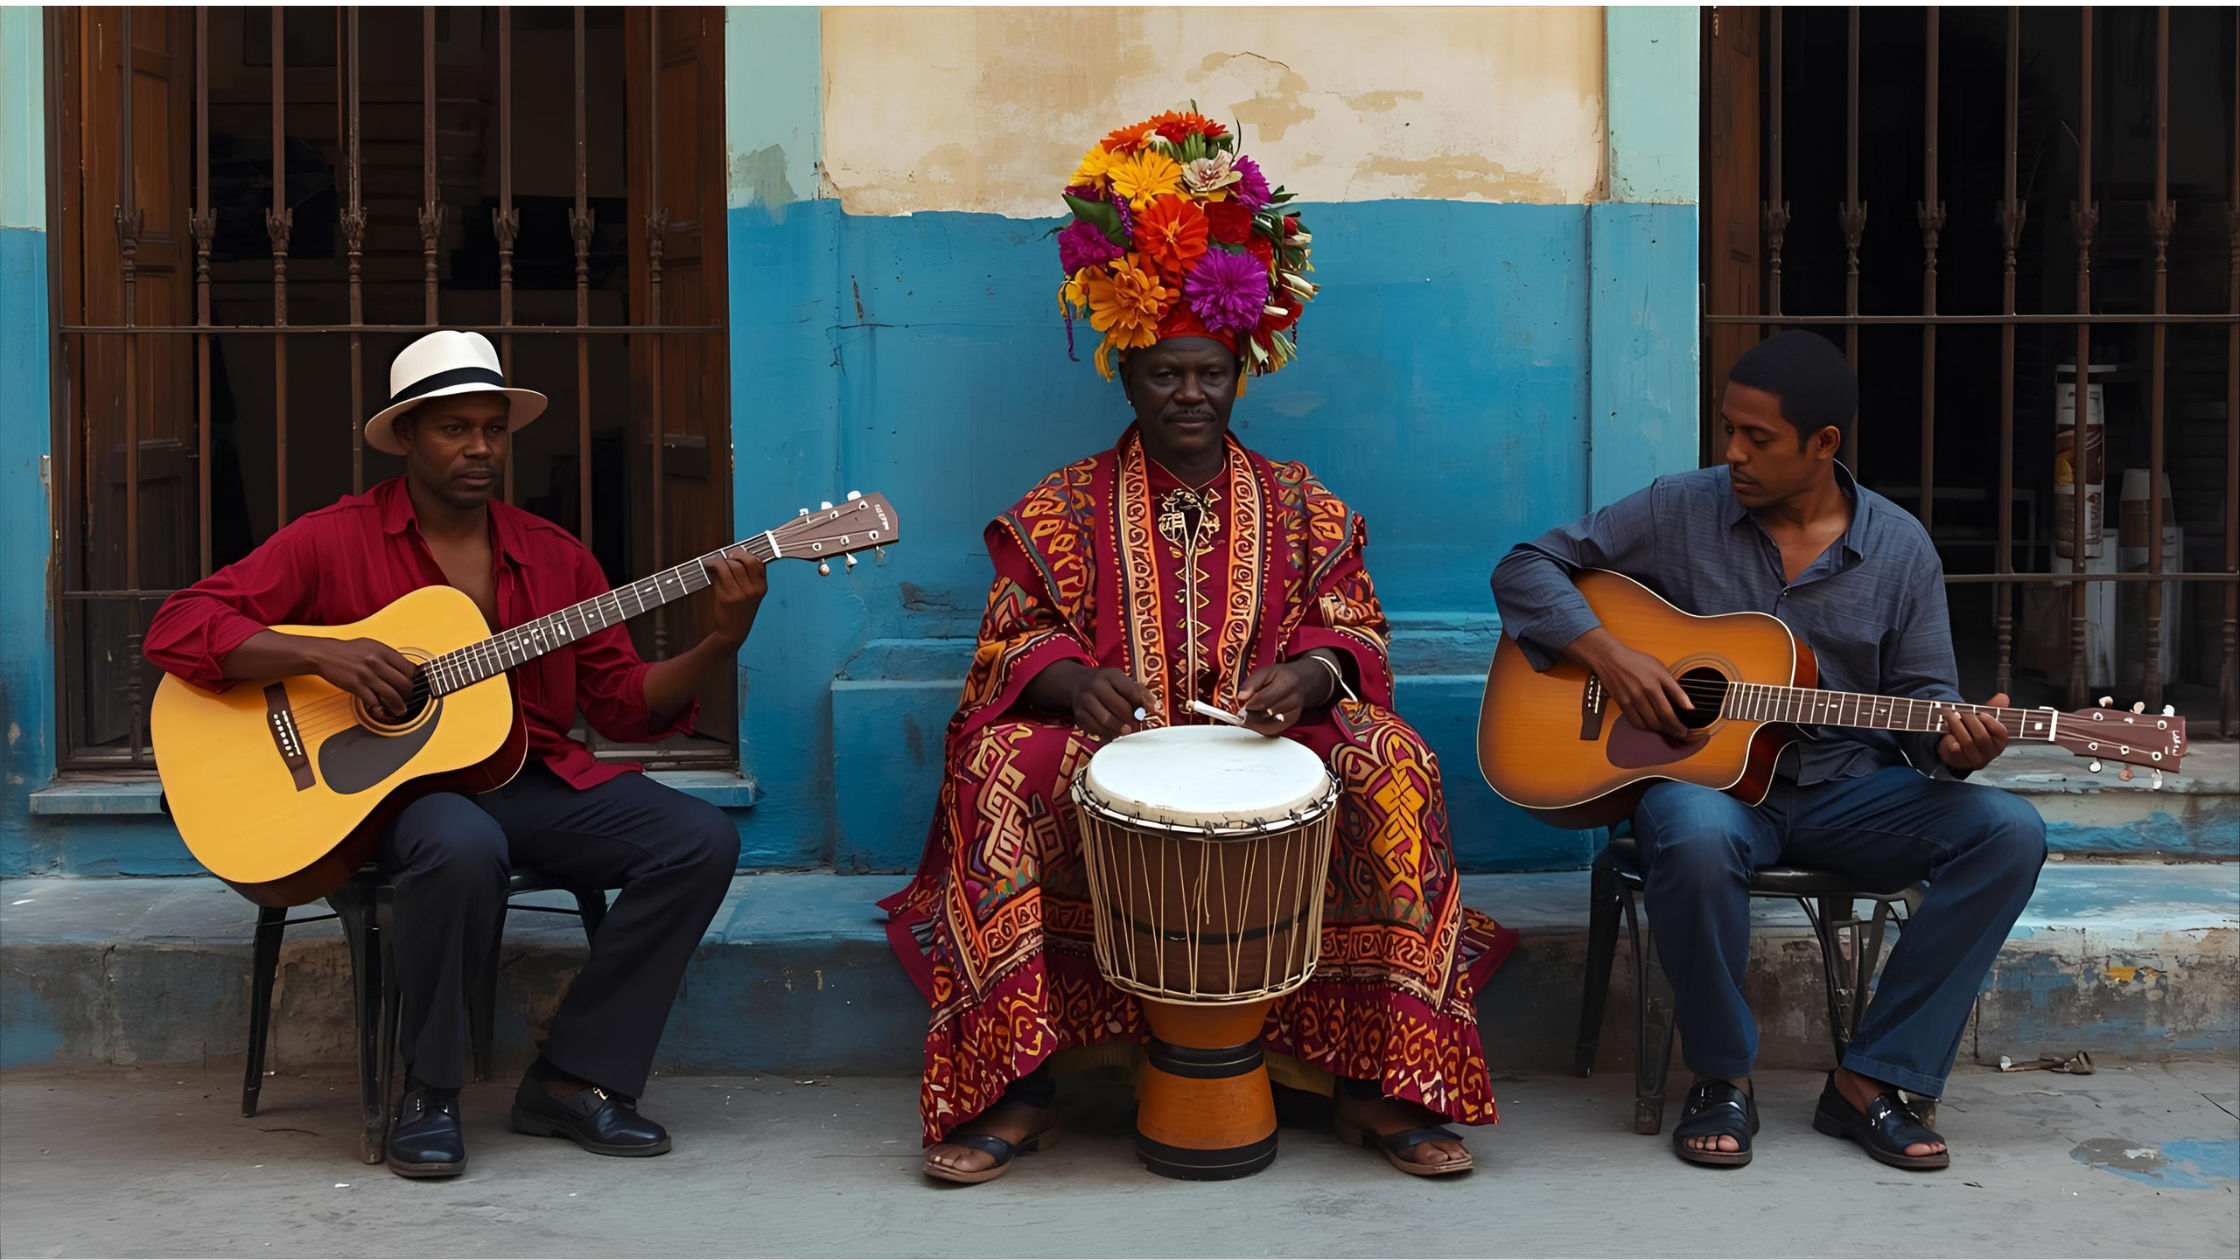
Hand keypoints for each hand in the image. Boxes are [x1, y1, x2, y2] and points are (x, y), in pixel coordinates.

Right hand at [303, 637, 419, 719]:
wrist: (324, 654)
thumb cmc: (347, 651)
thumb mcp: (371, 646)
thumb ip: (388, 656)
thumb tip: (406, 668)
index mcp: (382, 651)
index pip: (409, 668)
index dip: (415, 679)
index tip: (415, 685)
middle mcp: (376, 661)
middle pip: (404, 683)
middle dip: (409, 695)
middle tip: (408, 699)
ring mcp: (366, 674)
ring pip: (391, 695)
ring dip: (398, 706)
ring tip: (400, 710)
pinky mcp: (356, 685)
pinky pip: (373, 700)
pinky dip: (378, 705)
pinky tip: (379, 705)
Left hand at [702, 552, 767, 649]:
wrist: (733, 632)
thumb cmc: (740, 613)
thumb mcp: (753, 596)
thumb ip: (749, 578)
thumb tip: (736, 558)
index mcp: (762, 588)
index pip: (758, 562)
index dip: (746, 554)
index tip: (737, 553)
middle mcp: (754, 590)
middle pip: (745, 560)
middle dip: (734, 554)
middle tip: (726, 556)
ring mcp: (741, 593)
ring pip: (732, 565)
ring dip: (721, 560)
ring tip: (715, 562)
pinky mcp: (728, 596)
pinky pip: (721, 572)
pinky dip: (714, 565)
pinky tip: (710, 567)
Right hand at [1065, 666, 1158, 741]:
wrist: (1077, 683)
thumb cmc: (1107, 684)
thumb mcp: (1122, 681)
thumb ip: (1140, 693)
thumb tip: (1154, 708)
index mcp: (1111, 676)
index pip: (1130, 690)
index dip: (1143, 703)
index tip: (1152, 711)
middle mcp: (1096, 686)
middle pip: (1120, 708)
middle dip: (1132, 719)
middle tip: (1138, 725)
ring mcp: (1085, 701)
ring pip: (1107, 721)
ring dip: (1120, 729)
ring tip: (1127, 730)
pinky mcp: (1079, 715)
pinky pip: (1096, 729)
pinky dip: (1107, 734)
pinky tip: (1113, 732)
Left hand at [1234, 661, 1319, 736]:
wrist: (1299, 681)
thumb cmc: (1280, 676)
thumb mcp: (1265, 672)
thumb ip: (1251, 683)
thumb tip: (1241, 697)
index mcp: (1287, 682)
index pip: (1264, 699)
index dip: (1249, 704)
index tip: (1240, 705)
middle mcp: (1294, 699)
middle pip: (1267, 712)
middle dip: (1251, 714)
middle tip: (1241, 712)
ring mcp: (1295, 711)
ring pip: (1270, 723)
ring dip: (1255, 722)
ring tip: (1248, 716)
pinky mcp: (1293, 721)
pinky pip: (1274, 730)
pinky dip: (1262, 728)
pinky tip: (1255, 723)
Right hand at [1569, 628, 1693, 742]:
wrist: (1611, 658)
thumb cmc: (1637, 662)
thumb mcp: (1661, 671)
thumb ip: (1676, 690)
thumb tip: (1689, 707)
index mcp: (1653, 687)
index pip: (1668, 714)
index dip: (1677, 727)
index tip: (1684, 732)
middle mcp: (1641, 696)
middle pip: (1657, 722)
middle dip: (1669, 731)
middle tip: (1677, 734)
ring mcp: (1630, 701)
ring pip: (1646, 725)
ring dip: (1657, 731)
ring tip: (1665, 731)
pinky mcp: (1621, 704)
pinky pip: (1634, 722)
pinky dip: (1644, 727)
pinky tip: (1650, 726)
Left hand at [1937, 693, 2011, 771]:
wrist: (1955, 748)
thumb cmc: (1972, 732)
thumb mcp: (1982, 720)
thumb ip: (1992, 708)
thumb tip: (2003, 697)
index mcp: (2000, 743)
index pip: (2001, 733)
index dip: (1991, 722)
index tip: (1981, 714)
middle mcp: (1990, 754)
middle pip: (1982, 736)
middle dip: (1970, 720)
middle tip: (1960, 711)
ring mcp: (1975, 760)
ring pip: (1967, 742)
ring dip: (1957, 726)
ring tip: (1949, 716)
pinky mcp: (1960, 763)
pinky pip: (1955, 751)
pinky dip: (1951, 740)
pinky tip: (1948, 734)